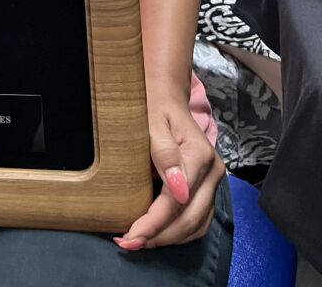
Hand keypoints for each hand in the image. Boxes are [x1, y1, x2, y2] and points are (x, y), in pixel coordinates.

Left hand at [115, 95, 224, 249]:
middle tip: (128, 243)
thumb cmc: (154, 107)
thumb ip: (164, 154)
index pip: (177, 202)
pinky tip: (155, 232)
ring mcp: (213, 181)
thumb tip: (178, 192)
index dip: (153, 224)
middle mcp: (213, 172)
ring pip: (196, 224)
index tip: (130, 237)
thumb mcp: (152, 122)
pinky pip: (197, 219)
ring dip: (168, 238)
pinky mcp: (208, 187)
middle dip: (159, 237)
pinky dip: (177, 231)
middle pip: (190, 219)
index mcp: (199, 155)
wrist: (166, 97)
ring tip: (139, 241)